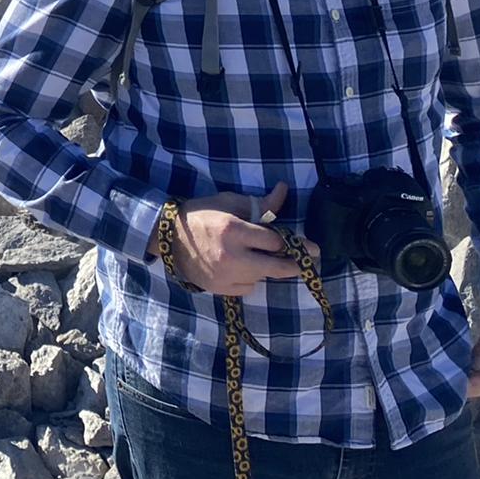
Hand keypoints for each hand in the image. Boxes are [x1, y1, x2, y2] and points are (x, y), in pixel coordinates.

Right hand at [154, 182, 320, 296]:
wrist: (169, 239)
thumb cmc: (202, 215)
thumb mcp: (229, 202)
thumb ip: (259, 203)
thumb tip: (284, 189)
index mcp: (234, 230)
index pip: (275, 241)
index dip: (290, 241)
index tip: (308, 245)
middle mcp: (232, 256)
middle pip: (278, 267)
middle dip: (297, 264)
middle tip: (310, 261)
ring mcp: (226, 275)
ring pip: (263, 277)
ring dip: (268, 268)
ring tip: (262, 258)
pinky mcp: (220, 289)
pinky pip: (248, 288)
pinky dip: (250, 278)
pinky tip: (242, 267)